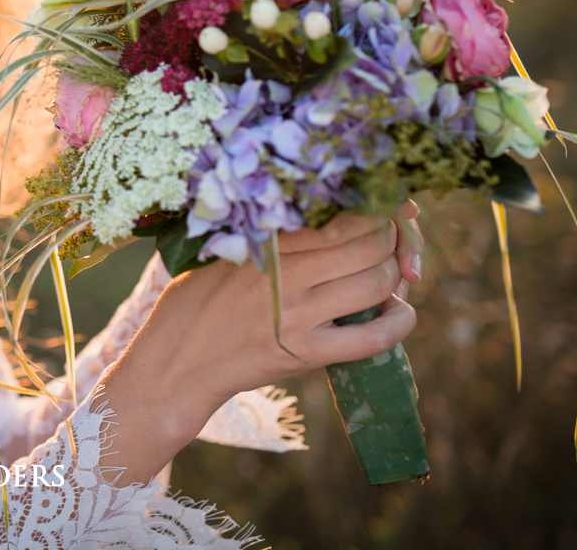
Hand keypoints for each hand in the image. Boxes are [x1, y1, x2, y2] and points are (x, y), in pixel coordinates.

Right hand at [94, 202, 421, 485]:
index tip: (380, 213)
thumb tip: (323, 216)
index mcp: (265, 243)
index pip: (339, 215)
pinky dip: (399, 322)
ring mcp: (297, 315)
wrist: (176, 364)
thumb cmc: (195, 303)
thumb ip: (268, 237)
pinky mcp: (305, 354)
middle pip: (367, 244)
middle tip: (390, 244)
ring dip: (395, 277)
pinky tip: (400, 314)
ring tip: (390, 279)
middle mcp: (285, 274)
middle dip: (391, 240)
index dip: (374, 211)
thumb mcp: (224, 255)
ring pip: (376, 283)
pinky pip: (372, 337)